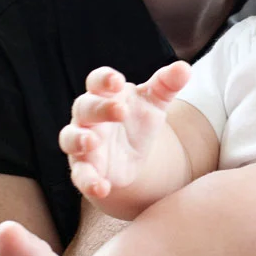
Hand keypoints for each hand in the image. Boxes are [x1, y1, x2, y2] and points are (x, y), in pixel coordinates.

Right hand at [58, 62, 190, 199]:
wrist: (130, 155)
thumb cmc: (137, 119)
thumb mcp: (155, 102)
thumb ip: (167, 84)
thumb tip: (185, 68)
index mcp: (104, 95)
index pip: (97, 81)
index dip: (104, 80)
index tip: (118, 81)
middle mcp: (88, 117)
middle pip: (84, 107)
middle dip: (100, 108)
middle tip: (120, 111)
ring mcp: (83, 143)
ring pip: (70, 138)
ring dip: (78, 139)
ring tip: (91, 142)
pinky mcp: (85, 168)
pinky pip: (80, 175)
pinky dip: (88, 181)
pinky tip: (102, 187)